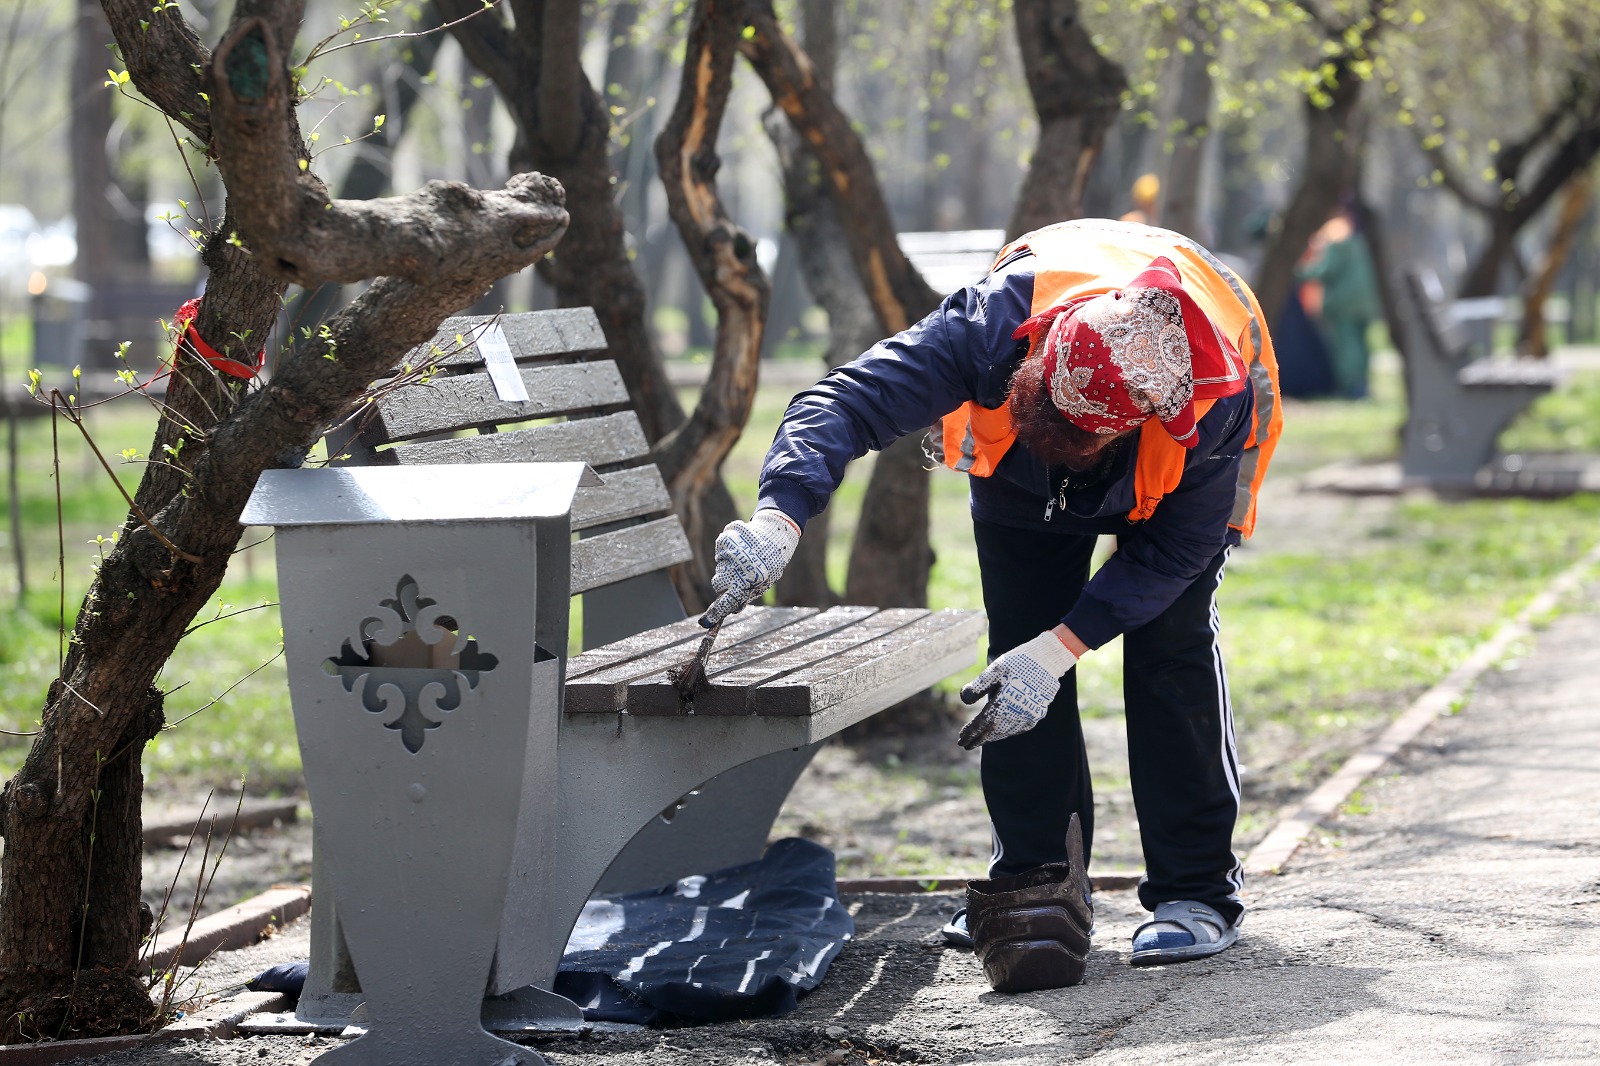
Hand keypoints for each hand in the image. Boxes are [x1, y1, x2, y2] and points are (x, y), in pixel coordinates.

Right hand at [702, 510, 800, 627]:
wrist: (775, 535)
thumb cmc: (769, 564)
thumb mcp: (763, 583)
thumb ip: (746, 595)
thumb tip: (731, 609)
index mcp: (750, 582)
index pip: (728, 602)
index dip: (715, 613)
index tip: (705, 623)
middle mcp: (737, 568)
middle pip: (718, 584)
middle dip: (723, 585)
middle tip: (737, 579)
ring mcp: (729, 551)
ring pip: (719, 568)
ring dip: (727, 568)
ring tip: (744, 560)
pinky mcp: (724, 539)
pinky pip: (720, 553)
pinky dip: (727, 553)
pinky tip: (740, 549)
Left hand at [957, 631, 1078, 748]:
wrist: (1048, 660)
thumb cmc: (1018, 662)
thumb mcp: (996, 669)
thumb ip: (979, 685)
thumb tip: (964, 700)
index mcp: (1004, 701)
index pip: (983, 723)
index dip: (971, 732)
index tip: (961, 740)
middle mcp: (1017, 712)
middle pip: (993, 731)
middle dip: (978, 739)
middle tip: (965, 746)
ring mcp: (1029, 715)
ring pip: (1006, 732)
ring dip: (992, 737)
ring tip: (980, 740)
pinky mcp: (1037, 715)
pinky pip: (1018, 728)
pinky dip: (1006, 732)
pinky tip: (1000, 732)